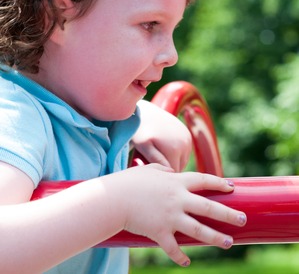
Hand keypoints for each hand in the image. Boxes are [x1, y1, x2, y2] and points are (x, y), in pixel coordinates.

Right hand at [107, 164, 246, 266]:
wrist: (113, 199)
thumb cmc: (130, 182)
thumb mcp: (150, 170)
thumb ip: (164, 170)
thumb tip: (172, 172)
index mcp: (176, 182)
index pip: (204, 180)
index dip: (219, 183)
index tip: (232, 187)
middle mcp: (178, 199)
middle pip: (209, 207)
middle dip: (228, 214)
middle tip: (242, 219)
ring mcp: (170, 217)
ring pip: (199, 230)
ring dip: (216, 237)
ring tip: (229, 242)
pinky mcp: (160, 232)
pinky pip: (174, 248)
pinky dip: (181, 257)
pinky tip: (187, 262)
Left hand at [131, 100, 191, 171]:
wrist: (143, 112)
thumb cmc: (140, 131)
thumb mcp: (143, 146)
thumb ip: (156, 160)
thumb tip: (171, 170)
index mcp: (175, 149)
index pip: (173, 174)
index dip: (162, 175)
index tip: (150, 170)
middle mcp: (185, 143)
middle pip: (180, 168)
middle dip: (167, 169)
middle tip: (152, 162)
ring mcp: (187, 137)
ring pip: (182, 160)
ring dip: (173, 161)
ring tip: (157, 154)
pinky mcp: (187, 133)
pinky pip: (184, 151)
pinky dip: (176, 153)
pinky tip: (163, 148)